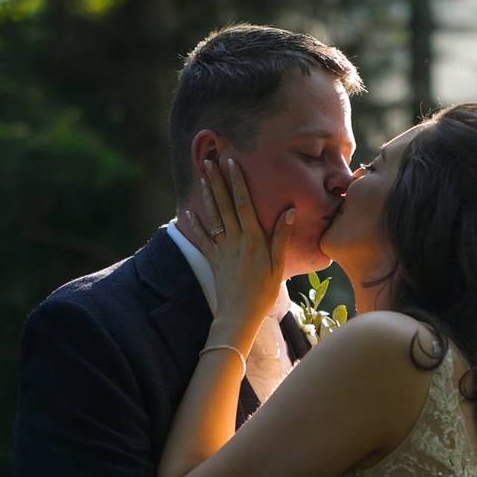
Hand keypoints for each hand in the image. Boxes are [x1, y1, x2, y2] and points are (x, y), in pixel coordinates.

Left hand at [186, 157, 294, 324]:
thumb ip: (281, 236)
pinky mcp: (213, 260)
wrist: (240, 315)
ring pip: (212, 217)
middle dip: (217, 181)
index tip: (233, 163)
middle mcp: (234, 240)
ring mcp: (221, 250)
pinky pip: (201, 239)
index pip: (244, 204)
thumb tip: (289, 210)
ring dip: (207, 195)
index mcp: (253, 239)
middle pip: (224, 205)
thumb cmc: (264, 291)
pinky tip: (187, 212)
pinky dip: (193, 225)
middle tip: (209, 161)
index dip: (238, 182)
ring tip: (202, 176)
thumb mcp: (279, 264)